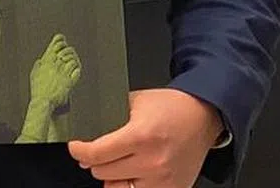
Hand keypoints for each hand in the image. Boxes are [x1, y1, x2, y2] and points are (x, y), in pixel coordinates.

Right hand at [29, 34, 81, 107]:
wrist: (43, 103)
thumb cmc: (37, 90)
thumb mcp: (34, 75)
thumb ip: (38, 66)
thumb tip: (41, 60)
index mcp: (46, 62)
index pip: (56, 44)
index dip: (60, 40)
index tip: (62, 40)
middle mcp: (55, 65)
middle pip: (66, 50)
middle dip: (68, 51)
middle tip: (68, 55)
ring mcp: (62, 73)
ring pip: (73, 60)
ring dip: (73, 60)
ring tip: (72, 64)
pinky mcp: (69, 82)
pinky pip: (77, 70)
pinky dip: (77, 70)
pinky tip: (75, 72)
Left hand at [67, 88, 223, 187]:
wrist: (203, 116)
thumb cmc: (171, 107)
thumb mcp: (136, 101)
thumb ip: (111, 114)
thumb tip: (86, 126)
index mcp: (141, 136)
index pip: (97, 154)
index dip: (79, 150)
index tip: (76, 147)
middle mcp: (152, 162)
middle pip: (102, 172)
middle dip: (95, 160)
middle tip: (101, 150)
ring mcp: (162, 180)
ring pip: (115, 187)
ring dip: (111, 175)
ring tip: (118, 162)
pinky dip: (129, 185)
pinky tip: (133, 172)